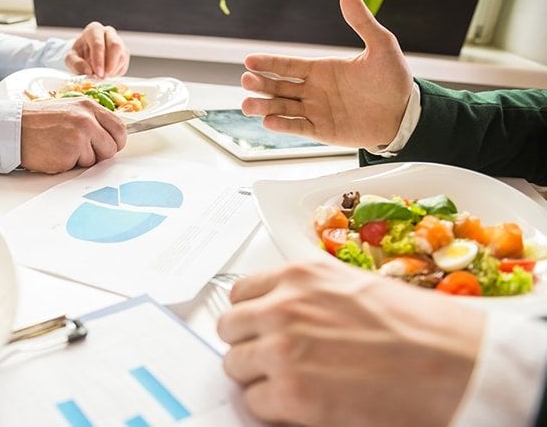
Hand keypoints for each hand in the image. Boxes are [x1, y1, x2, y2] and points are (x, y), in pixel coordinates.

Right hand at [20, 98, 125, 173]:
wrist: (15, 128)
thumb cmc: (38, 122)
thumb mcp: (69, 110)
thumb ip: (91, 120)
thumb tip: (109, 138)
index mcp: (88, 107)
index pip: (120, 128)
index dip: (116, 141)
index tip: (108, 145)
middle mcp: (87, 119)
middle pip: (113, 147)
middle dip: (102, 154)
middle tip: (84, 152)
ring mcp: (80, 135)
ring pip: (97, 159)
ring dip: (82, 160)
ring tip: (63, 148)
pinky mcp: (70, 152)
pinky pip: (80, 166)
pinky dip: (70, 164)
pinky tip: (56, 154)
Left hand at [66, 21, 129, 78]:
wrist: (86, 53)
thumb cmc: (79, 53)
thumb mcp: (71, 58)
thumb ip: (76, 64)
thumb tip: (88, 71)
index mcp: (94, 30)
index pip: (98, 44)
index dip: (99, 60)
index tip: (98, 73)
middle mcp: (108, 32)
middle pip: (115, 46)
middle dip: (110, 64)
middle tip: (102, 76)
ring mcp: (118, 41)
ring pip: (122, 56)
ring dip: (112, 70)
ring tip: (102, 76)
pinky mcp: (124, 52)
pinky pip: (124, 64)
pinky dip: (116, 72)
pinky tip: (106, 73)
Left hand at [217, 260, 483, 426]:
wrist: (454, 366)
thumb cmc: (419, 329)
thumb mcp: (353, 289)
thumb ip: (309, 298)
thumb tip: (279, 315)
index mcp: (300, 276)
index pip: (241, 293)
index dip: (250, 315)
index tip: (257, 327)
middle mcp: (284, 307)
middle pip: (230, 328)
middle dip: (249, 345)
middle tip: (272, 360)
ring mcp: (282, 349)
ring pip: (235, 366)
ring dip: (258, 377)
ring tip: (292, 384)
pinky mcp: (290, 393)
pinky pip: (255, 404)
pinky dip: (273, 409)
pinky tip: (304, 405)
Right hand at [241, 0, 412, 148]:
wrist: (406, 114)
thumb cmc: (394, 80)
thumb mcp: (381, 46)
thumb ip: (361, 23)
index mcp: (321, 70)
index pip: (288, 65)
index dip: (268, 63)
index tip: (250, 60)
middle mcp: (314, 90)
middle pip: (278, 87)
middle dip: (260, 84)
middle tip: (246, 81)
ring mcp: (316, 111)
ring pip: (282, 108)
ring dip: (264, 106)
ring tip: (248, 105)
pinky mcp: (321, 131)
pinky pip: (298, 127)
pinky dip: (283, 125)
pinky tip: (269, 121)